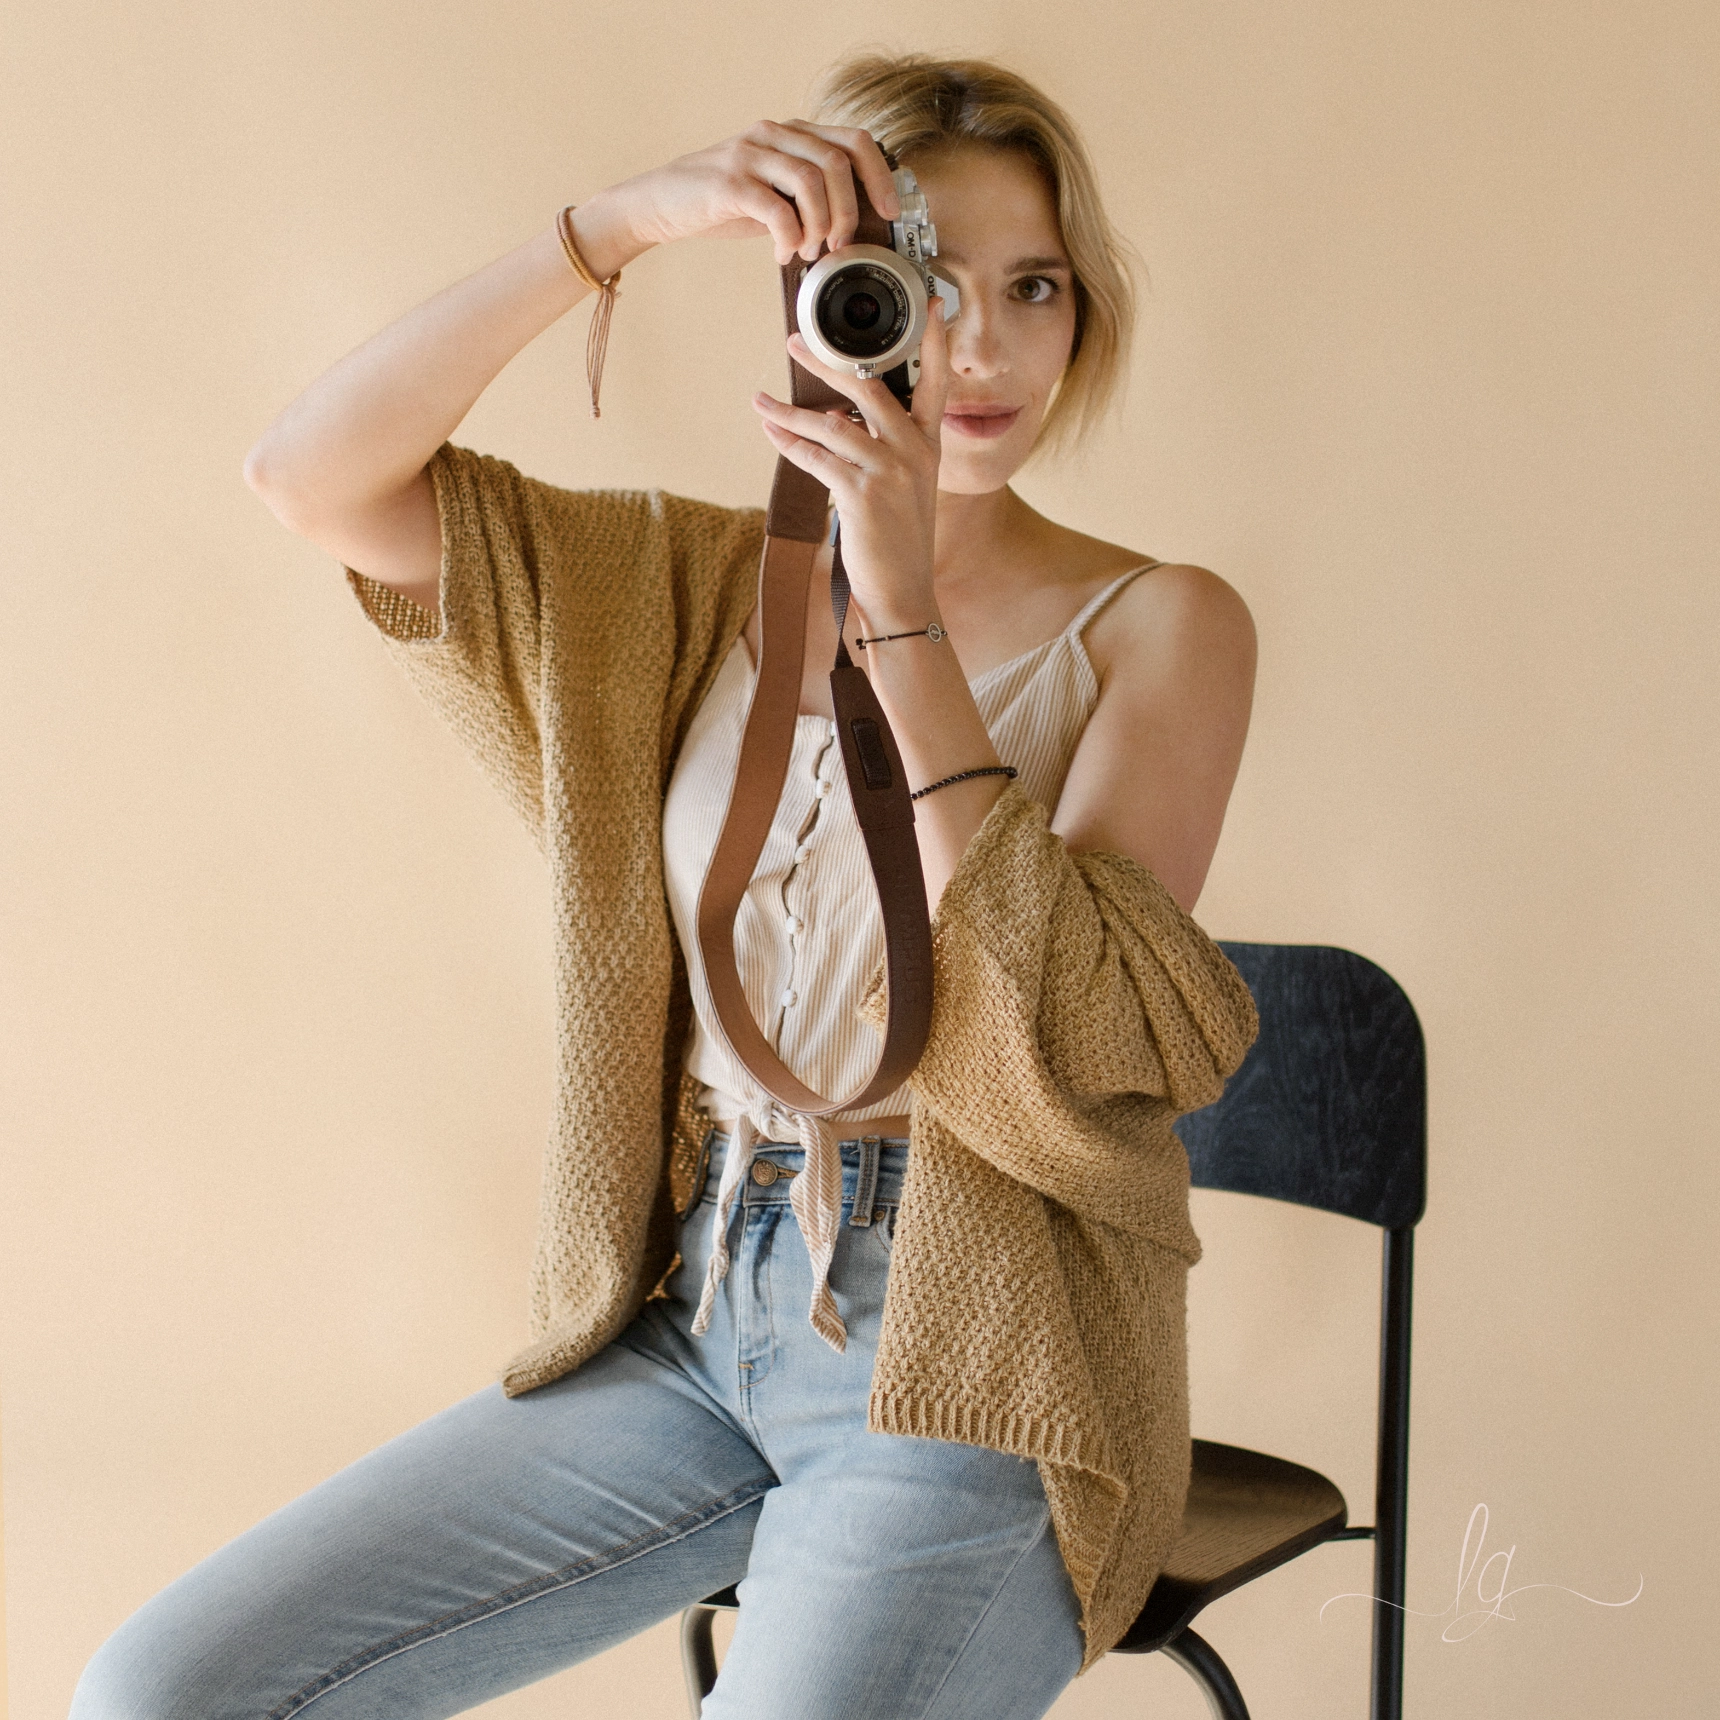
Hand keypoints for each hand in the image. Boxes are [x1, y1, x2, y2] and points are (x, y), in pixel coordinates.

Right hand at [591, 121, 899, 267]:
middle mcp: (774, 135)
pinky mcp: (729, 183)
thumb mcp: (774, 191)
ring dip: (821, 226)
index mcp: (792, 134)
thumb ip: (809, 195)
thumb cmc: (723, 202)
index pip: (854, 141)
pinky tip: (783, 253)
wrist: (663, 203)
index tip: (888, 212)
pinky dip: (789, 238)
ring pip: (811, 181)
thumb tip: (855, 224)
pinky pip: (776, 209)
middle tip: (839, 244)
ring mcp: (750, 155)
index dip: (879, 177)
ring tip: (810, 251)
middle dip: (849, 211)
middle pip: (837, 162)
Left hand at [751, 296, 952, 631]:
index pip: (936, 381)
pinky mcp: (861, 494)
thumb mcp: (905, 487)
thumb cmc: (899, 540)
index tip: (933, 303)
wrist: (903, 590)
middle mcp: (913, 451)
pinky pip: (815, 458)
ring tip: (760, 404)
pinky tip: (771, 435)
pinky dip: (788, 445)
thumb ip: (880, 448)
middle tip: (793, 343)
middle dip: (825, 362)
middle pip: (867, 388)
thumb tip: (837, 419)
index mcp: (929, 445)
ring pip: (830, 423)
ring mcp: (889, 471)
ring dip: (789, 413)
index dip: (935, 341)